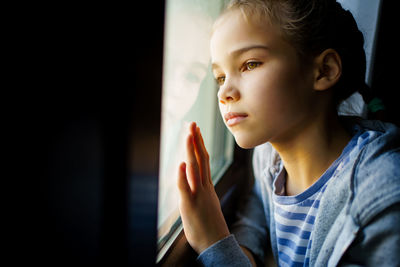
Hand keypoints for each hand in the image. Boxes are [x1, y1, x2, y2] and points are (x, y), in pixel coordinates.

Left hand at [177, 122, 229, 253]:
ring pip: (195, 168)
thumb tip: (196, 184)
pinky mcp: (190, 205)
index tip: (196, 131)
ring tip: (188, 134)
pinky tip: (181, 163)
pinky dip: (182, 175)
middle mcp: (204, 187)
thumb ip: (202, 191)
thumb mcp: (208, 204)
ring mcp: (198, 195)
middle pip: (201, 159)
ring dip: (190, 150)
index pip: (204, 161)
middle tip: (193, 124)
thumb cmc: (210, 227)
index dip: (199, 145)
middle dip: (196, 140)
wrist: (217, 244)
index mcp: (208, 186)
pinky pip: (185, 187)